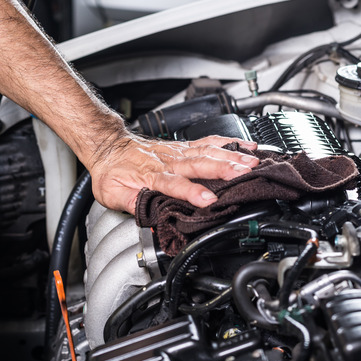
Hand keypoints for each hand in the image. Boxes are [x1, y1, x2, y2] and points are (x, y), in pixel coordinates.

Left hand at [88, 134, 259, 213]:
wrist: (109, 145)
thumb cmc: (112, 171)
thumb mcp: (112, 194)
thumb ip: (131, 204)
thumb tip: (149, 218)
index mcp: (152, 175)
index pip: (174, 184)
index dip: (191, 192)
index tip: (208, 201)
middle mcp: (169, 161)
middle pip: (199, 164)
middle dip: (223, 169)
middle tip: (244, 173)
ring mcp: (178, 151)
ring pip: (208, 151)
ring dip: (231, 156)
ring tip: (252, 161)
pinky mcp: (184, 146)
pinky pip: (209, 142)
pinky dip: (229, 142)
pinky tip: (246, 145)